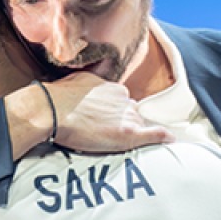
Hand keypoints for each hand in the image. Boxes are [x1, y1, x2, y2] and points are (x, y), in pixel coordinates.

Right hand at [45, 72, 173, 152]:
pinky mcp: (127, 132)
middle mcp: (123, 99)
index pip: (122, 102)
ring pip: (137, 125)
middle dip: (122, 123)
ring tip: (110, 142)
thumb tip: (93, 77)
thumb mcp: (77, 80)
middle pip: (131, 114)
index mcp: (112, 87)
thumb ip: (90, 80)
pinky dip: (162, 136)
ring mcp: (126, 115)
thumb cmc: (57, 98)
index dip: (114, 114)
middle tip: (103, 133)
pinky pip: (152, 133)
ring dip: (129, 133)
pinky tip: (169, 139)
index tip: (104, 120)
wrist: (51, 110)